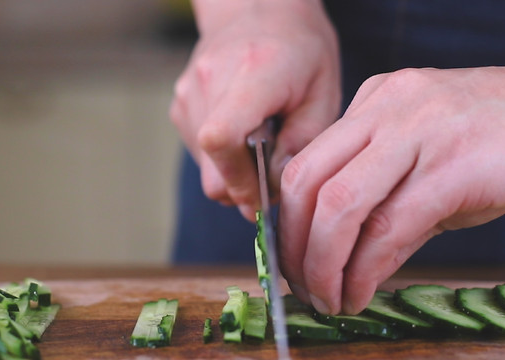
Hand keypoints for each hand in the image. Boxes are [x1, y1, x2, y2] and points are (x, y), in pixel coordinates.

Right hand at [169, 0, 340, 220]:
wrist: (258, 8)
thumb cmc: (300, 50)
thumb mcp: (324, 92)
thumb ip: (302, 143)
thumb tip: (273, 189)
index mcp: (253, 73)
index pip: (220, 138)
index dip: (240, 181)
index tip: (264, 195)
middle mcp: (210, 82)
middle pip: (212, 168)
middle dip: (243, 188)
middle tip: (274, 178)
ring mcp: (188, 94)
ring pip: (206, 168)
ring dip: (236, 172)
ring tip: (264, 144)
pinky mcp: (180, 106)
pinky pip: (201, 154)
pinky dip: (225, 158)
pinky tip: (246, 134)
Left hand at [278, 58, 504, 314]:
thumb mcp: (433, 165)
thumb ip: (389, 204)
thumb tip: (349, 261)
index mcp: (375, 103)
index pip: (306, 165)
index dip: (289, 223)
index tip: (292, 264)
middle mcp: (387, 108)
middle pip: (308, 184)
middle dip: (294, 249)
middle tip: (302, 291)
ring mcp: (420, 130)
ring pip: (340, 204)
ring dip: (323, 265)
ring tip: (329, 301)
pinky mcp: (455, 164)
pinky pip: (391, 225)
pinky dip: (366, 269)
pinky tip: (361, 294)